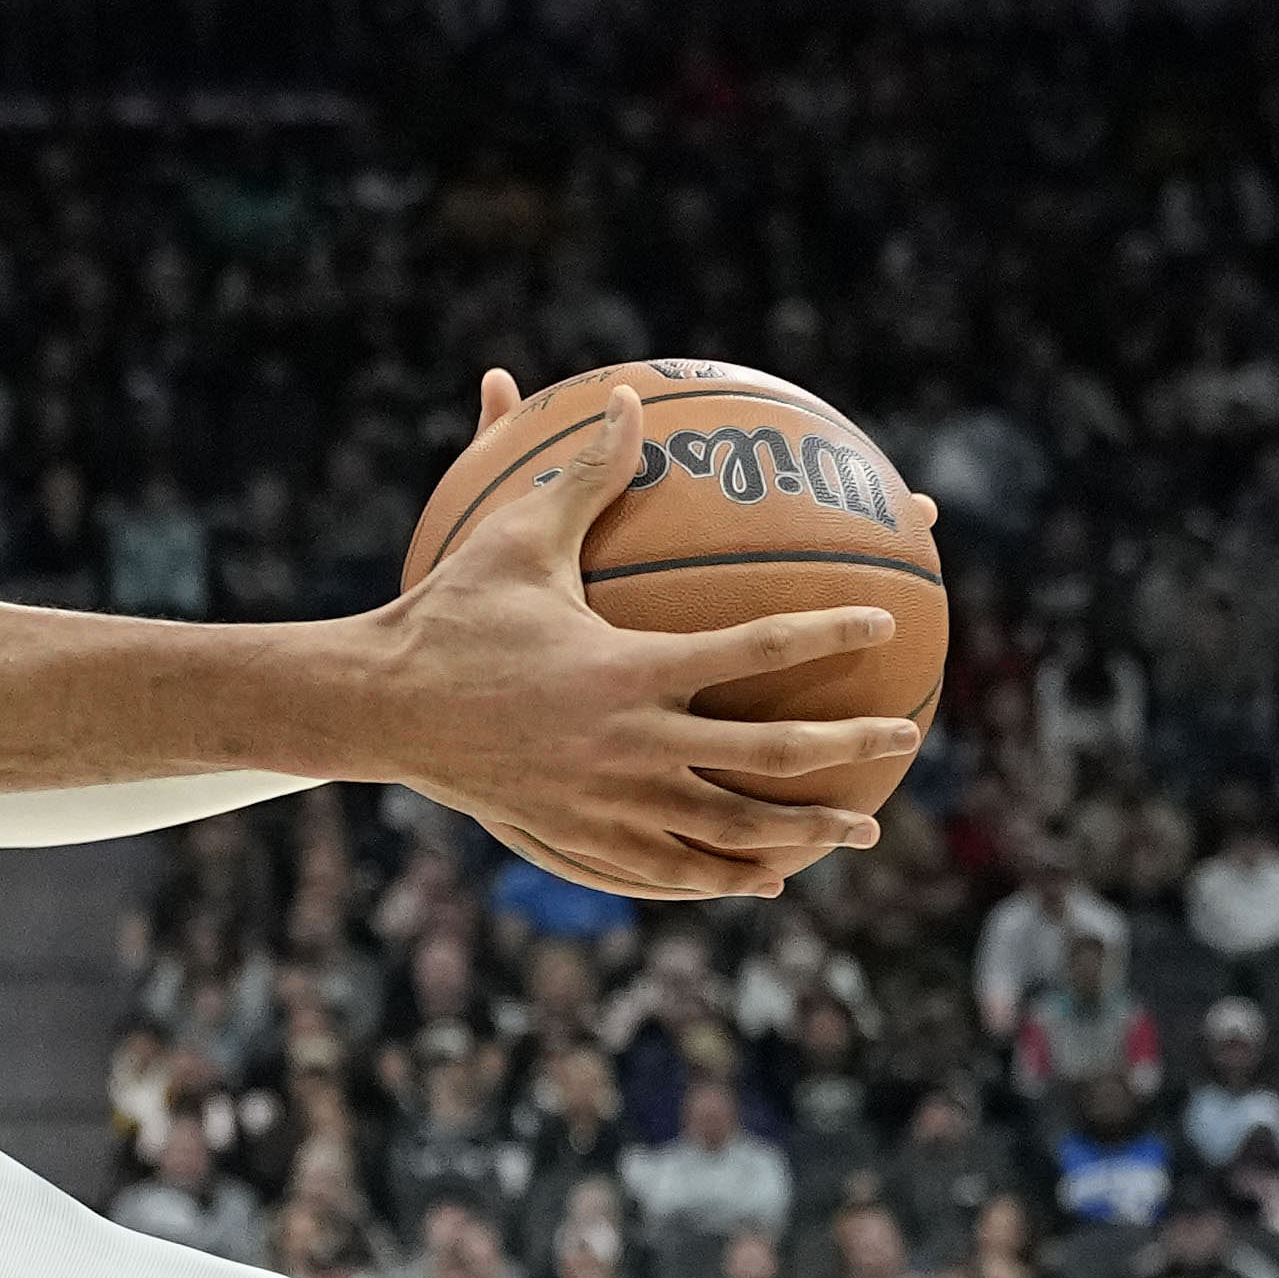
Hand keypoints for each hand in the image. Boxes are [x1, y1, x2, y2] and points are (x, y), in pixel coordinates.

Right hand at [371, 368, 924, 900]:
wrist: (376, 708)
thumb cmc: (446, 613)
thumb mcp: (516, 537)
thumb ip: (587, 474)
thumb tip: (631, 398)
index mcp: (629, 668)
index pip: (757, 649)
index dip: (829, 633)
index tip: (881, 624)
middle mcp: (630, 743)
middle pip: (767, 756)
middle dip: (846, 750)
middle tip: (902, 741)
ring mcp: (607, 799)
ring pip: (728, 827)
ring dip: (803, 831)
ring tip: (860, 830)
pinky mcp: (579, 835)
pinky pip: (668, 866)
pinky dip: (723, 876)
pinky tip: (764, 878)